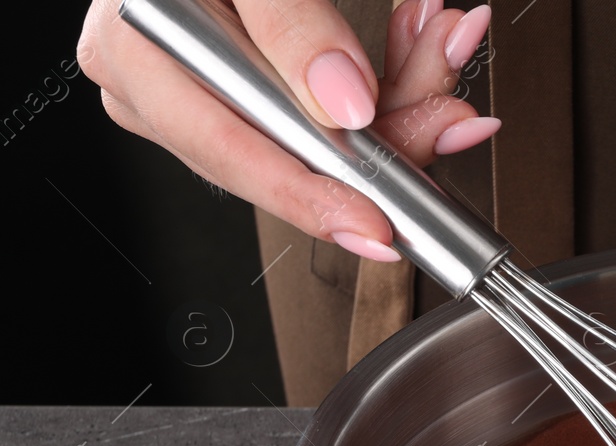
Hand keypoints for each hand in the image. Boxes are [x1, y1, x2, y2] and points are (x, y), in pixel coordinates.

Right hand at [79, 0, 497, 260]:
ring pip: (325, 135)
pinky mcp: (253, 85)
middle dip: (390, 137)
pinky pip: (328, 109)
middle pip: (293, 151)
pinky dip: (388, 79)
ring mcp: (208, 90)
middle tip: (452, 115)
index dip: (310, 194)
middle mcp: (165, 84)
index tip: (376, 224)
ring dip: (404, 98)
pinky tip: (421, 48)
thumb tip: (344, 106)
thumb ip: (289, 24)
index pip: (231, 150)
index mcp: (136, 53)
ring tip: (445, 50)